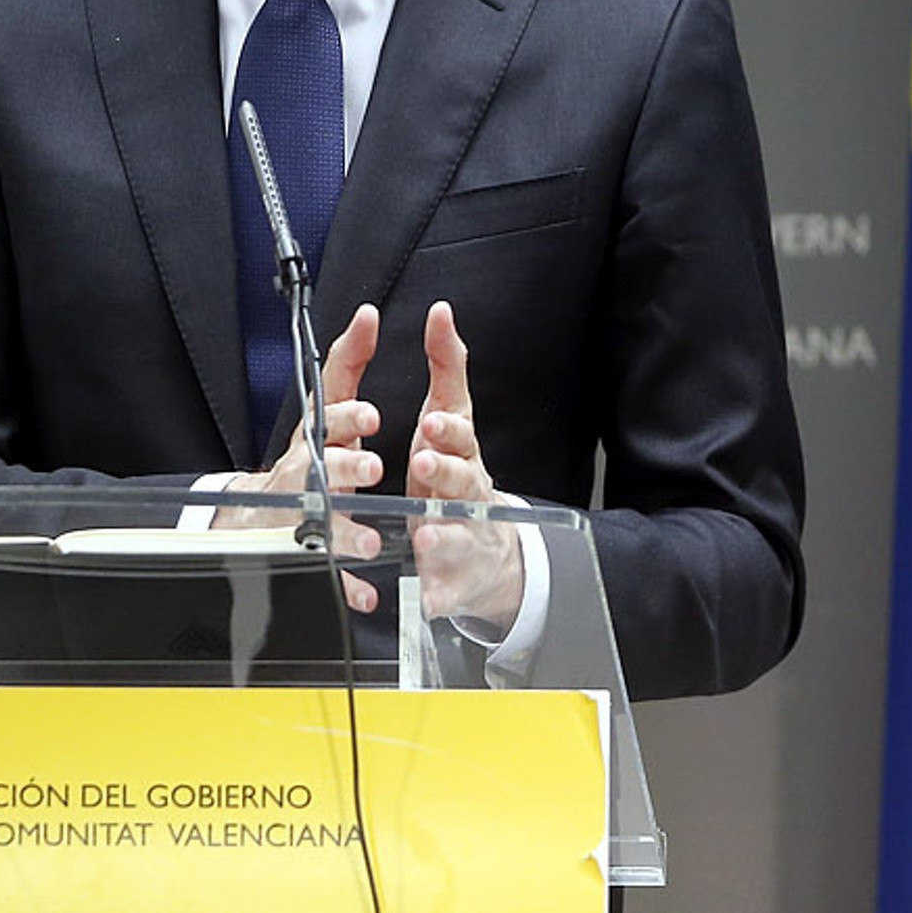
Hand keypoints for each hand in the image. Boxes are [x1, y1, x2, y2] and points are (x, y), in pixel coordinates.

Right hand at [214, 303, 387, 608]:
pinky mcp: (307, 555)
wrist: (260, 516)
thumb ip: (347, 363)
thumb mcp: (324, 408)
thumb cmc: (309, 456)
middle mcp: (303, 476)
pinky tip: (365, 593)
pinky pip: (326, 574)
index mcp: (313, 439)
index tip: (372, 413)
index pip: (325, 419)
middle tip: (373, 468)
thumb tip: (367, 314)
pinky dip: (345, 585)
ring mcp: (301, 518)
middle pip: (320, 469)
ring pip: (320, 523)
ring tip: (368, 540)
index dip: (346, 416)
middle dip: (346, 467)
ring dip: (344, 532)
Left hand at [405, 300, 526, 629]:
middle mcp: (466, 497)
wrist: (487, 549)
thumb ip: (447, 367)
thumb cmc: (456, 474)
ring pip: (455, 537)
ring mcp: (462, 539)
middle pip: (462, 485)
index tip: (430, 421)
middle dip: (445, 474)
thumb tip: (441, 313)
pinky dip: (434, 596)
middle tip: (425, 464)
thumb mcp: (452, 418)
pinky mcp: (450, 580)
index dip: (447, 431)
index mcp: (460, 457)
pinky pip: (442, 591)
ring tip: (426, 537)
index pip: (459, 438)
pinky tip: (424, 599)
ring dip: (442, 536)